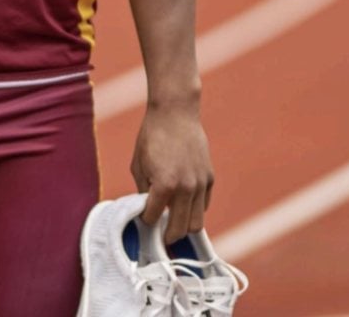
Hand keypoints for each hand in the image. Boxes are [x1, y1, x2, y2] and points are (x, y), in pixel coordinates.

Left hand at [131, 101, 213, 244]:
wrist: (175, 112)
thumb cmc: (152, 136)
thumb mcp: (138, 165)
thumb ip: (143, 191)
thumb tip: (147, 209)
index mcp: (165, 185)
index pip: (154, 218)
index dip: (146, 222)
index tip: (142, 221)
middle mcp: (186, 188)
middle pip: (180, 230)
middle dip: (168, 237)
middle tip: (160, 236)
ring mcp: (201, 184)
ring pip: (197, 223)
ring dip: (184, 227)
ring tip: (173, 224)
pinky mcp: (210, 177)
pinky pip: (204, 205)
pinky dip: (194, 210)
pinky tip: (182, 204)